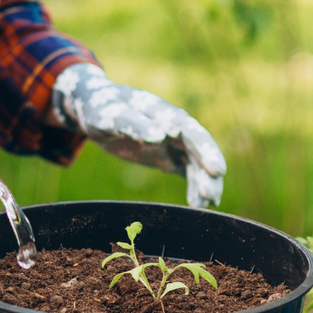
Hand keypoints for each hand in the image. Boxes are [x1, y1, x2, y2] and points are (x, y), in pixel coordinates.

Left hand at [51, 64, 225, 206]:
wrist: (95, 107)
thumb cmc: (102, 107)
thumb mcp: (111, 115)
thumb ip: (133, 124)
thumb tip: (160, 136)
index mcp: (164, 114)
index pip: (191, 132)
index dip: (206, 150)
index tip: (217, 170)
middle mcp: (174, 128)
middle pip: (199, 150)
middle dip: (208, 172)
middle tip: (212, 196)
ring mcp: (173, 143)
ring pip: (196, 163)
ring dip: (203, 183)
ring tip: (207, 205)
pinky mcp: (167, 156)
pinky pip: (187, 172)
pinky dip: (194, 187)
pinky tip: (198, 205)